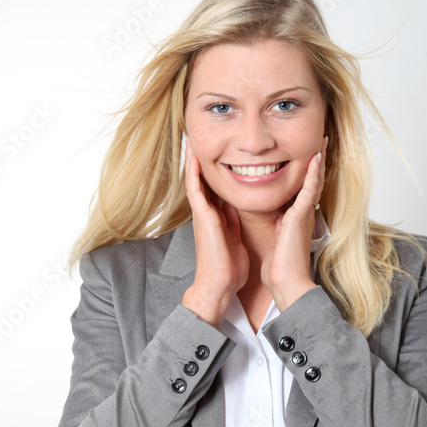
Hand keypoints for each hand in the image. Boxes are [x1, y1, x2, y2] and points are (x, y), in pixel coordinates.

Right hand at [181, 141, 249, 326]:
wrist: (220, 285)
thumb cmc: (228, 269)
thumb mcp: (234, 240)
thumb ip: (232, 224)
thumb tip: (234, 209)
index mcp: (216, 219)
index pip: (213, 190)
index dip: (213, 173)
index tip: (216, 155)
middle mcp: (207, 215)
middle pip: (202, 182)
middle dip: (200, 163)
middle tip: (198, 140)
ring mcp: (203, 216)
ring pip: (195, 182)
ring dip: (193, 162)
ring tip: (191, 141)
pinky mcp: (203, 218)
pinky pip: (196, 191)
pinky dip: (194, 174)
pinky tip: (194, 158)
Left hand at [261, 135, 327, 311]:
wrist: (285, 281)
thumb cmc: (280, 266)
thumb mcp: (277, 239)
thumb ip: (279, 225)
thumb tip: (277, 217)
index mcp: (297, 217)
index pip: (304, 188)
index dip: (308, 171)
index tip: (310, 155)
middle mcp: (304, 213)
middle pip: (313, 180)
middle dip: (317, 161)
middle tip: (322, 140)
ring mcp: (304, 213)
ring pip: (314, 181)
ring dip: (319, 160)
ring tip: (322, 141)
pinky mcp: (300, 216)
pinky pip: (308, 190)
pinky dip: (313, 173)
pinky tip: (315, 158)